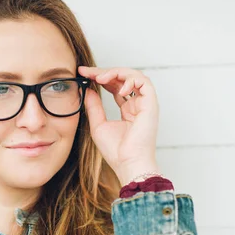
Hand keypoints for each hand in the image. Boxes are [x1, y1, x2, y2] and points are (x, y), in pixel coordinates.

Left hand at [78, 66, 160, 184]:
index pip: (114, 86)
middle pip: (123, 78)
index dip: (100, 77)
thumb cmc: (116, 151)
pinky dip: (130, 80)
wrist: (128, 163)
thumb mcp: (98, 125)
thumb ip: (94, 106)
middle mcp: (137, 104)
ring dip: (117, 72)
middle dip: (105, 71)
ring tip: (101, 78)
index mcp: (127, 109)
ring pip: (134, 76)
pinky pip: (144, 82)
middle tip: (88, 71)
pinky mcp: (151, 104)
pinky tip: (118, 88)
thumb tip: (88, 89)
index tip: (83, 73)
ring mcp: (145, 104)